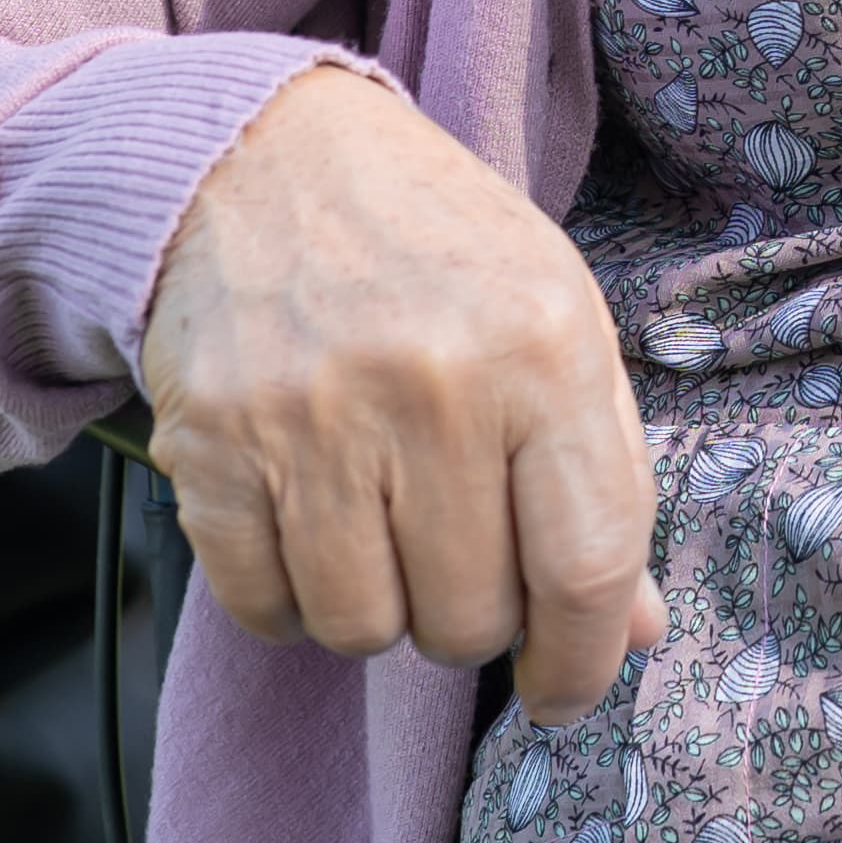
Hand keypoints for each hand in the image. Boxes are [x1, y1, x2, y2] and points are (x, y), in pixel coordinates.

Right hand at [137, 67, 665, 717]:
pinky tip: (306, 524)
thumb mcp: (557, 321)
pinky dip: (290, 599)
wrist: (266, 155)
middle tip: (459, 553)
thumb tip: (633, 632)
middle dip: (473, 619)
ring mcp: (308, 413)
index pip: (585, 565)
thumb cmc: (438, 249)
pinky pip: (263, 607)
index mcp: (542, 347)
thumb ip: (603, 476)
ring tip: (382, 528)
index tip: (567, 688)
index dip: (582, 661)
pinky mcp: (208, 441)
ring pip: (362, 628)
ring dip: (380, 610)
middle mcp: (430, 382)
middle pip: (468, 619)